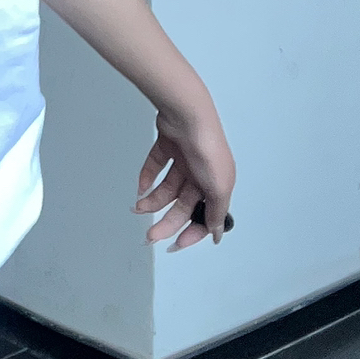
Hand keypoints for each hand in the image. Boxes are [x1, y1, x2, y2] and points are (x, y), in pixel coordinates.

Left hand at [135, 106, 235, 251]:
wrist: (187, 114)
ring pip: (167, 187)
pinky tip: (140, 187)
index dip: (192, 232)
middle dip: (167, 222)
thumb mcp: (219, 186)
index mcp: (217, 184)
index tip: (176, 244)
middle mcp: (202, 173)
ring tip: (140, 207)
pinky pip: (156, 165)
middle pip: (182, 205)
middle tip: (151, 234)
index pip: (205, 215)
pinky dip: (147, 176)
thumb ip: (217, 211)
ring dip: (153, 200)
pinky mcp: (169, 145)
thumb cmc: (207, 148)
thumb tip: (217, 232)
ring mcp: (185, 158)